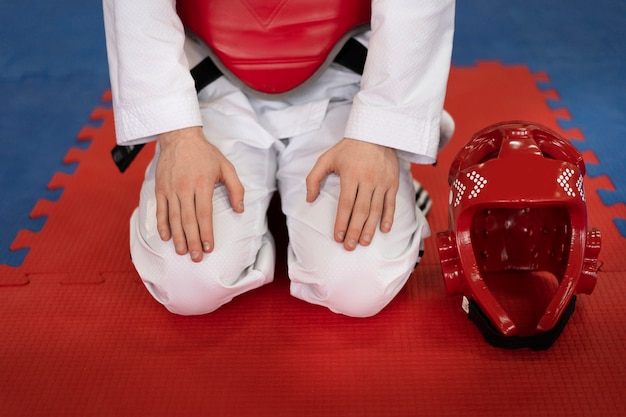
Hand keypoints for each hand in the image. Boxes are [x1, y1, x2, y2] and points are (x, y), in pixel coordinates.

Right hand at [155, 127, 243, 261]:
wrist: (179, 137)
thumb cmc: (205, 153)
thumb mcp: (226, 167)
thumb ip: (235, 188)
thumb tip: (240, 210)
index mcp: (202, 184)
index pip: (204, 214)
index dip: (206, 232)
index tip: (209, 247)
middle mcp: (185, 188)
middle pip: (188, 220)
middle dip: (193, 241)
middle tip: (196, 258)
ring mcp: (170, 189)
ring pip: (173, 218)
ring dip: (178, 237)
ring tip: (182, 252)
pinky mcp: (160, 189)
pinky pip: (160, 210)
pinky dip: (162, 225)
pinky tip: (167, 237)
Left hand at [306, 138, 399, 250]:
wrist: (376, 132)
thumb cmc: (348, 148)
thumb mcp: (326, 158)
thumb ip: (314, 178)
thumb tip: (309, 199)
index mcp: (351, 175)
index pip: (345, 204)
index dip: (341, 222)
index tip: (338, 237)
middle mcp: (368, 179)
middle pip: (361, 210)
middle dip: (355, 230)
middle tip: (350, 247)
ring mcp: (382, 182)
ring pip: (376, 210)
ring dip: (370, 228)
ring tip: (364, 243)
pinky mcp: (393, 182)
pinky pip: (391, 203)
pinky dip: (389, 218)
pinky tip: (384, 230)